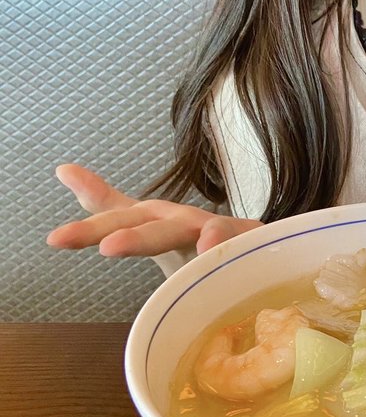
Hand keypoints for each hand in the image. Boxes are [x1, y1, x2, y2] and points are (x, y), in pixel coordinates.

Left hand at [47, 163, 261, 257]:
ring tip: (118, 249)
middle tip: (89, 244)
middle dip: (118, 231)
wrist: (260, 248)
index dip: (89, 226)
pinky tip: (206, 248)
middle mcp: (184, 221)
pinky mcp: (249, 235)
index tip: (54, 238)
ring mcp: (216, 227)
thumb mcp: (152, 233)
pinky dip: (220, 239)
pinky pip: (234, 237)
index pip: (121, 220)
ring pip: (184, 229)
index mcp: (159, 224)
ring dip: (153, 237)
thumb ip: (111, 209)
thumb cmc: (199, 243)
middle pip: (149, 224)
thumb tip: (62, 167)